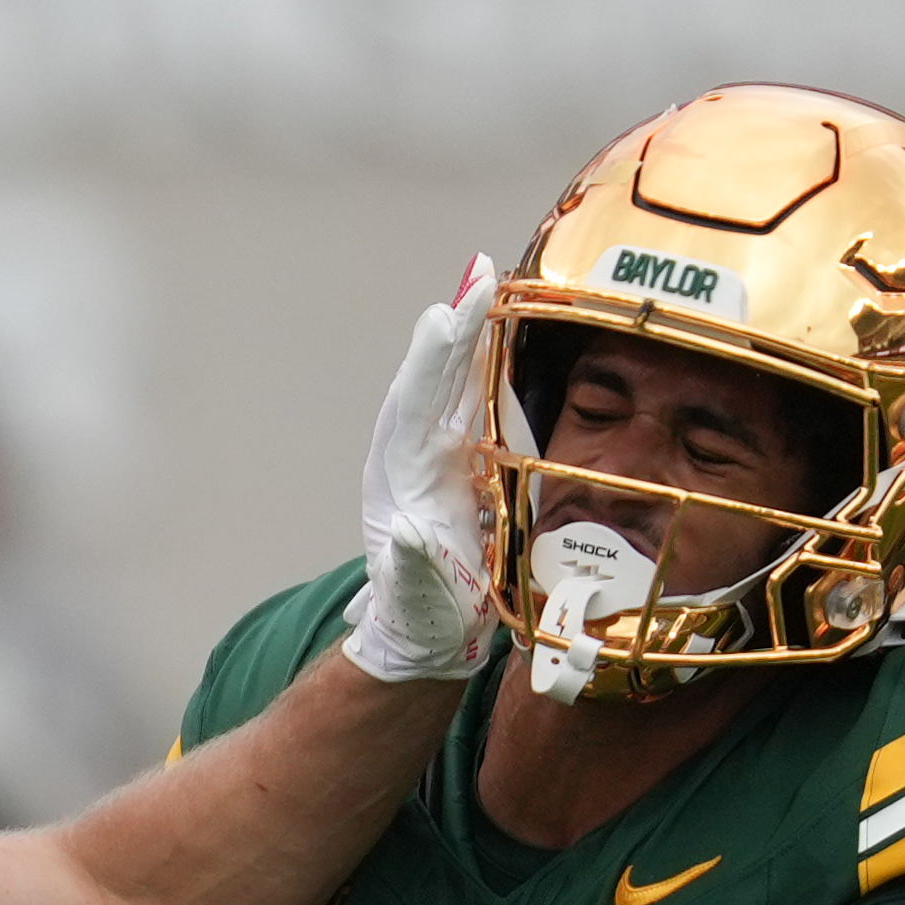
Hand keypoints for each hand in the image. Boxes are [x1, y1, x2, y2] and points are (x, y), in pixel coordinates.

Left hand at [342, 262, 497, 686]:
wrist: (428, 633)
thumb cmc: (424, 619)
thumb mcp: (420, 601)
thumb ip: (413, 571)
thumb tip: (405, 539)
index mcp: (399, 485)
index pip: (415, 409)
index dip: (434, 362)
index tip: (449, 313)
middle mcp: (413, 460)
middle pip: (435, 382)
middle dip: (456, 329)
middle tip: (480, 271)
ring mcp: (438, 458)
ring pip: (454, 385)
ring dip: (472, 336)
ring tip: (490, 281)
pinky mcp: (463, 463)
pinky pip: (475, 404)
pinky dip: (488, 365)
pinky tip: (505, 331)